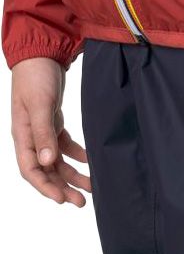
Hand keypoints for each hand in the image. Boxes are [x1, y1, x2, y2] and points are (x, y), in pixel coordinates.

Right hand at [11, 56, 91, 206]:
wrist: (41, 52)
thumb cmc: (36, 76)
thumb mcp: (40, 104)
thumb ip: (44, 133)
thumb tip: (47, 163)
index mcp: (22, 135)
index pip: (31, 170)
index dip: (45, 187)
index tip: (62, 199)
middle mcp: (31, 136)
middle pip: (46, 170)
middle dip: (62, 187)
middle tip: (81, 202)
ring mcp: (42, 129)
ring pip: (57, 161)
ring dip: (72, 175)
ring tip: (90, 188)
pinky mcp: (53, 120)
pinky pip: (65, 145)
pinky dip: (77, 154)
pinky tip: (90, 161)